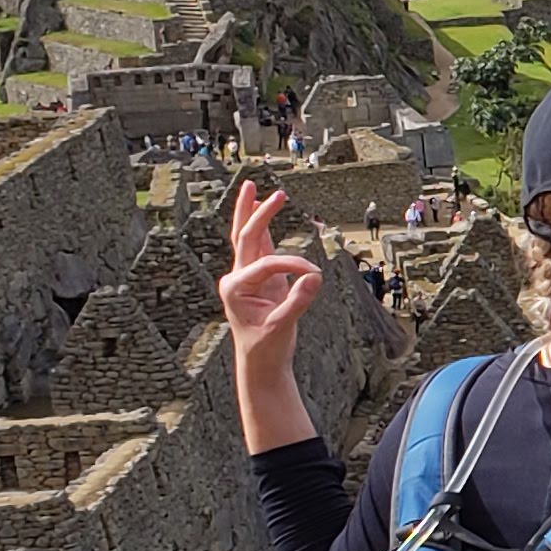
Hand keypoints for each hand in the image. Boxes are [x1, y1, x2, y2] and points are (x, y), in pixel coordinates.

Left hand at [217, 181, 324, 361]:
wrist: (260, 362)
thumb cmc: (266, 346)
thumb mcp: (282, 326)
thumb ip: (298, 300)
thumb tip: (315, 275)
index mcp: (235, 287)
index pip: (268, 264)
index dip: (293, 265)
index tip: (315, 274)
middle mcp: (236, 278)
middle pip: (244, 236)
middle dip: (257, 213)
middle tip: (273, 193)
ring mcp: (246, 277)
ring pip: (247, 238)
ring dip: (251, 213)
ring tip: (254, 188)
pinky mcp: (259, 280)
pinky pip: (260, 248)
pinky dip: (263, 229)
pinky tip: (262, 212)